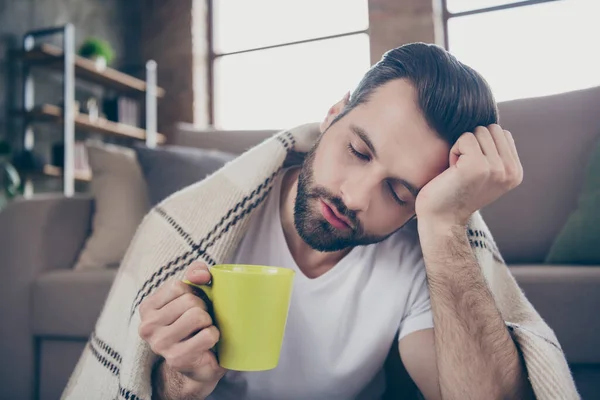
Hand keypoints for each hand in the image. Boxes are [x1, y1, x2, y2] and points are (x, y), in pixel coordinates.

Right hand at [139, 261, 225, 385]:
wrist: (197, 364)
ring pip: (198, 316)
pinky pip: (207, 335)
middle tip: (201, 321)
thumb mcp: (193, 292)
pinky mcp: (177, 359)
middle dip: (203, 308)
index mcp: (147, 308)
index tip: (192, 306)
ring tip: (202, 330)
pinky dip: (214, 336)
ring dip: (208, 322)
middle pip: (189, 301)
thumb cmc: (195, 324)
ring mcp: (160, 345)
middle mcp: (147, 327)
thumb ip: (196, 272)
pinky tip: (206, 343)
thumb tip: (202, 275)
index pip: (178, 286)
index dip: (194, 292)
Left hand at [415, 124, 522, 226]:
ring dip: (463, 147)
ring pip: (478, 131)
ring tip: (459, 171)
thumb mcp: (485, 173)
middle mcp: (510, 171)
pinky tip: (452, 171)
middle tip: (464, 169)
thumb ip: (495, 153)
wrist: (441, 220)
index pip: (502, 133)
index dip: (482, 145)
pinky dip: (453, 151)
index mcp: (516, 172)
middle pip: (491, 128)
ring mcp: (496, 168)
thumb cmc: (455, 193)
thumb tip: (494, 127)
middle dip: (473, 144)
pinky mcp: (477, 166)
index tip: (473, 169)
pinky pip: (465, 138)